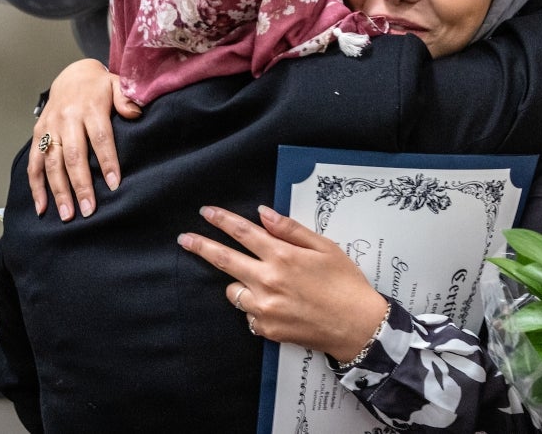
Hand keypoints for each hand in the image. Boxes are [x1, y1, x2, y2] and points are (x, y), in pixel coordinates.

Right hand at [28, 58, 141, 220]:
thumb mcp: (118, 85)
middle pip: (73, 156)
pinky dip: (36, 186)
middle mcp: (66, 120)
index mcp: (89, 109)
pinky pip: (34, 163)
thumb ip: (126, 98)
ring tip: (67, 215)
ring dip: (58, 191)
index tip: (114, 184)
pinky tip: (42, 207)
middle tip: (89, 210)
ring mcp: (49, 128)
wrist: (71, 75)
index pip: (100, 138)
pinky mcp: (37, 134)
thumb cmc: (100, 87)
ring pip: (52, 163)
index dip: (107, 161)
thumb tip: (136, 113)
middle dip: (80, 185)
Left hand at [177, 205, 389, 362]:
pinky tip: (276, 305)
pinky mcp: (265, 329)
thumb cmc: (346, 284)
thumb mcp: (325, 248)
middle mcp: (267, 281)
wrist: (357, 326)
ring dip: (239, 282)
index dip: (222, 220)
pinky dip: (255, 306)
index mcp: (282, 257)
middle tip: (185, 239)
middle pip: (224, 260)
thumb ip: (291, 230)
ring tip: (261, 282)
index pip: (243, 232)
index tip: (206, 212)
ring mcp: (263, 308)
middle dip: (201, 246)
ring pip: (233, 290)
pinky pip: (247, 314)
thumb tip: (263, 213)